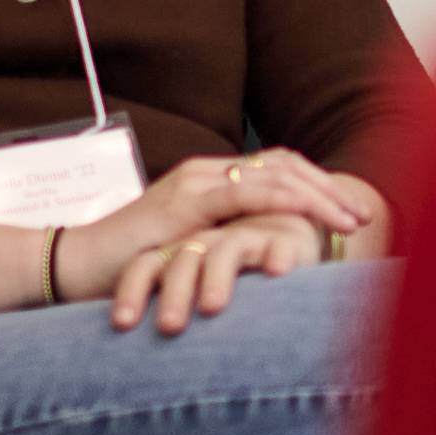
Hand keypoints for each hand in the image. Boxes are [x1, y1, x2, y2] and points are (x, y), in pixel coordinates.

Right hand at [62, 150, 373, 314]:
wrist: (74, 267)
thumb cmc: (131, 269)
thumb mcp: (190, 255)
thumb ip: (224, 250)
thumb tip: (267, 267)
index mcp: (210, 181)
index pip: (278, 169)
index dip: (318, 187)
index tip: (349, 215)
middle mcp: (206, 173)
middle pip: (284, 165)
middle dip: (328, 190)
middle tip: (361, 219)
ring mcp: (195, 182)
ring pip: (274, 174)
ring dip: (317, 197)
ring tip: (347, 223)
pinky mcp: (184, 201)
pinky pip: (245, 193)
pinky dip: (284, 203)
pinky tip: (308, 218)